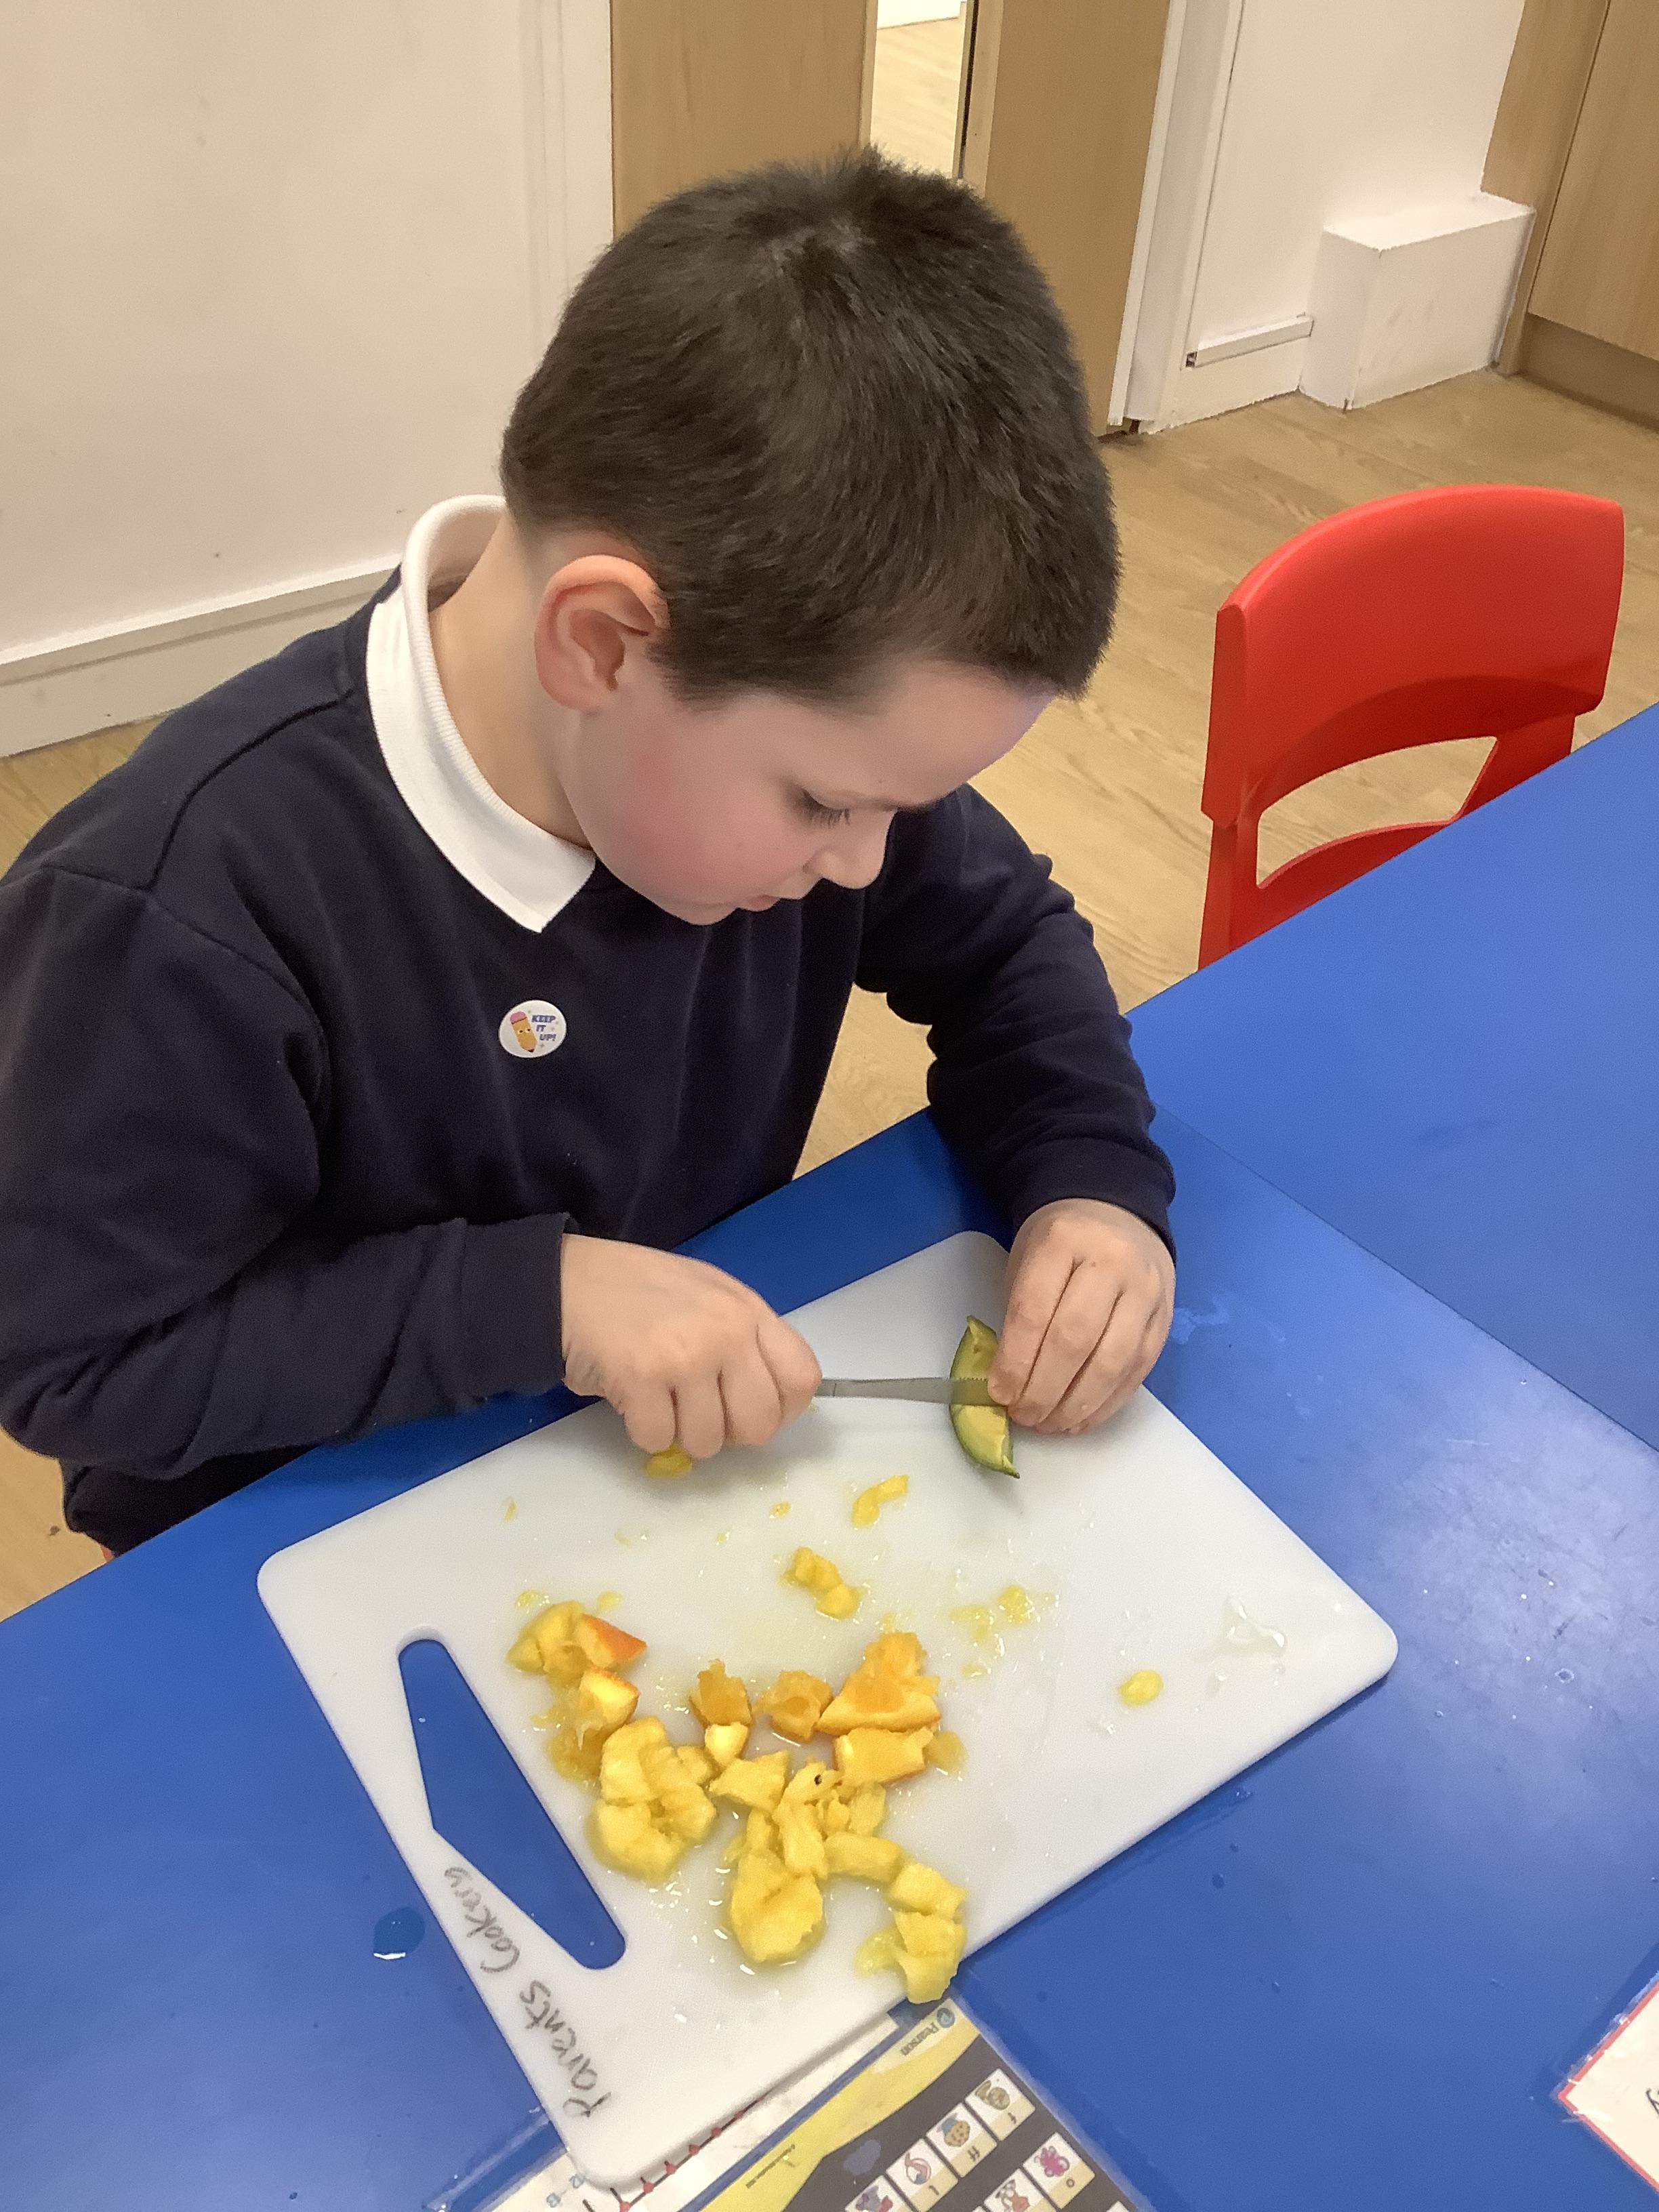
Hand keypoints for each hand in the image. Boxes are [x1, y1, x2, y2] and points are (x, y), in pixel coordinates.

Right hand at [561, 1235, 820, 1456]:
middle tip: (698, 1413)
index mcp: (749, 1310)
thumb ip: (745, 1340)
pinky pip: (660, 1440)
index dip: (781, 1409)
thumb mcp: (710, 1297)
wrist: (566, 1280)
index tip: (748, 1410)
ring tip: (659, 1397)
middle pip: (760, 1423)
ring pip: (708, 1442)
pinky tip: (632, 1397)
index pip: (803, 1378)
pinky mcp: (642, 1378)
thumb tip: (766, 1403)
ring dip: (680, 1433)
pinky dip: (643, 1431)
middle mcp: (727, 1332)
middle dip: (729, 1433)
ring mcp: (687, 1355)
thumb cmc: (639, 1292)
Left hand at [990, 1199, 1174, 1434]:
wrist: (1116, 1212)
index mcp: (1063, 1241)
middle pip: (1075, 1340)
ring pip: (1112, 1362)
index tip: (999, 1394)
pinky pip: (1137, 1371)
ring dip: (1077, 1405)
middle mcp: (1111, 1263)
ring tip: (1050, 1425)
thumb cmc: (1060, 1245)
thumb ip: (1019, 1316)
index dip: (1014, 1361)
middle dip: (1044, 1390)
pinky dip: (1106, 1403)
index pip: (1034, 1311)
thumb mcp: (1028, 1261)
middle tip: (1024, 1416)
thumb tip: (1008, 1385)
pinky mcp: (1165, 1318)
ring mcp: (1146, 1291)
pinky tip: (1081, 1420)